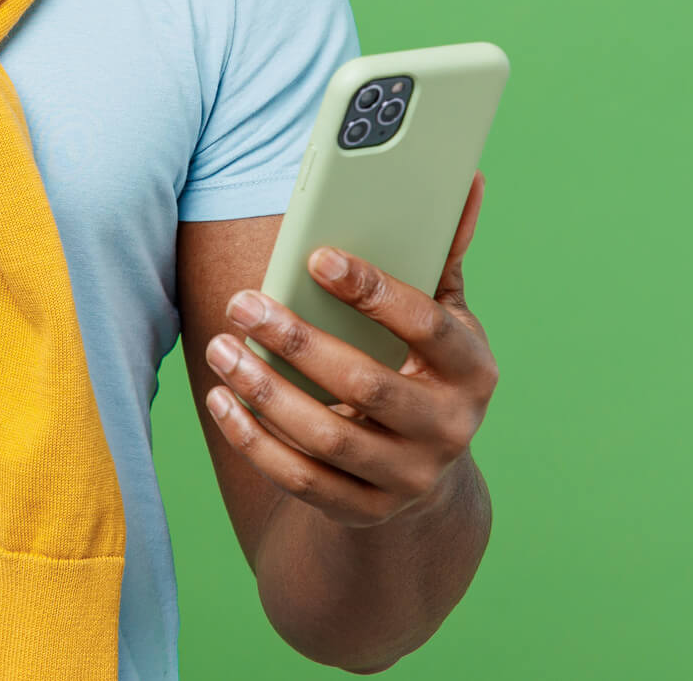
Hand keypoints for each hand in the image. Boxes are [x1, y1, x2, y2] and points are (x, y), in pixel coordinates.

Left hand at [201, 174, 495, 527]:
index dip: (372, 290)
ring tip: (220, 346)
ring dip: (264, 391)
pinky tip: (221, 400)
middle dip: (297, 341)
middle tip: (242, 303)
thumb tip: (468, 181)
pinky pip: (300, 480)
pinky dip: (254, 441)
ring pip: (326, 438)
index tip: (315, 256)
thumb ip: (441, 255)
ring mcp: (408, 478)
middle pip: (367, 385)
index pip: (426, 326)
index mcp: (472, 370)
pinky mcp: (363, 510)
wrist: (425, 471)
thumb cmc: (422, 366)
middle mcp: (449, 429)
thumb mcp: (442, 318)